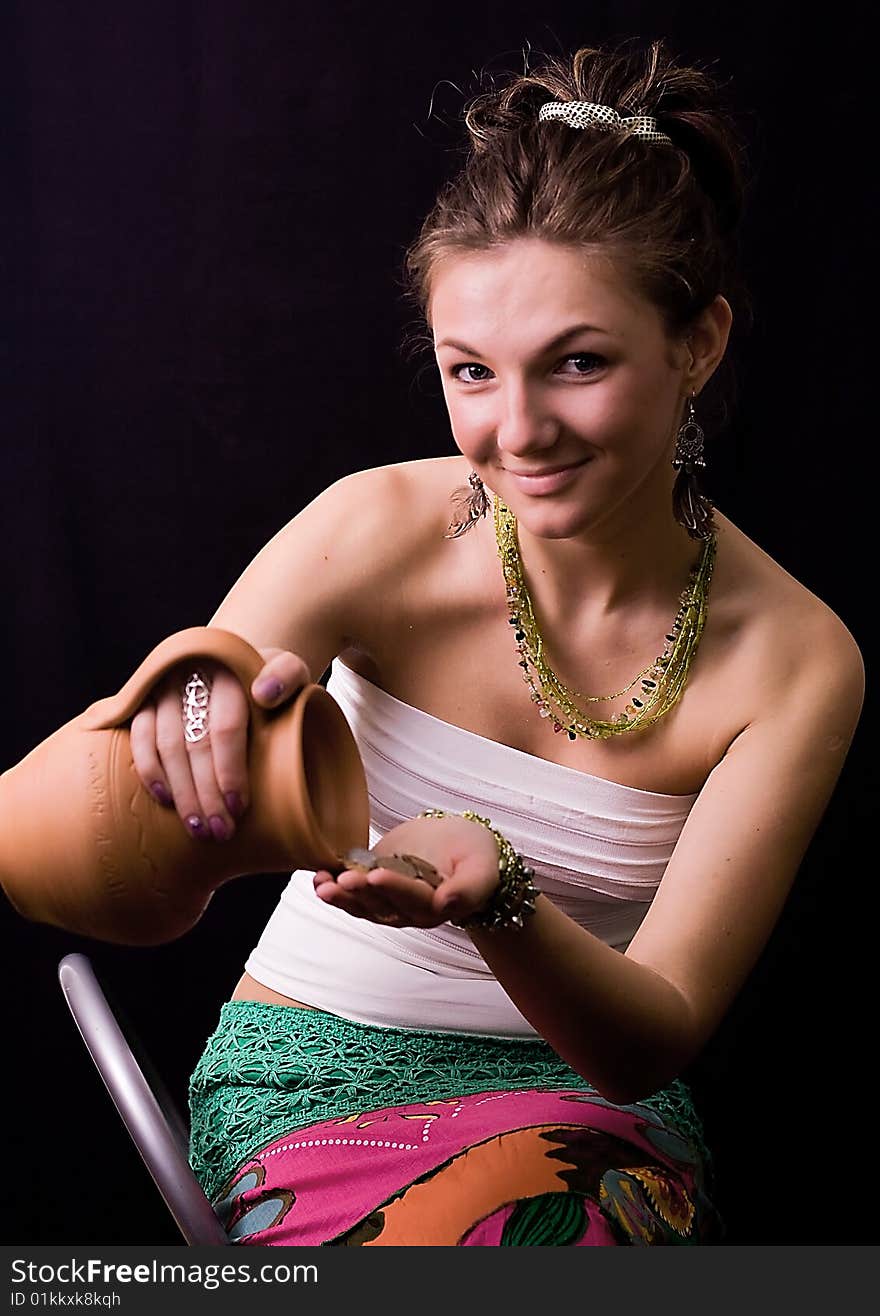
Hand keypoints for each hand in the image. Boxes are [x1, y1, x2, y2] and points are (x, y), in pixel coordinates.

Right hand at [129, 647, 310, 841]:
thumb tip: (264, 694)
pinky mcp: (145, 697)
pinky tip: (165, 800)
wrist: (235, 663)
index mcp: (231, 668)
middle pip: (195, 742)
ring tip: (197, 827)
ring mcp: (165, 685)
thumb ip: (288, 676)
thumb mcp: (290, 672)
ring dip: (180, 791)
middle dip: (206, 793)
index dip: (230, 771)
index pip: (226, 726)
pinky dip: (150, 770)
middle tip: (220, 831)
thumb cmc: (268, 680)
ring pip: (166, 744)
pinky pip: (140, 736)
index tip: (237, 808)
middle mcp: (193, 673)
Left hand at [313, 813, 499, 928]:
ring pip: (361, 905)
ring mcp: (387, 901)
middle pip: (382, 904)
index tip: (377, 875)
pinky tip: (318, 879)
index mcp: (436, 907)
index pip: (413, 898)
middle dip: (360, 892)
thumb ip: (469, 888)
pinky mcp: (372, 887)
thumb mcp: (482, 867)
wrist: (459, 844)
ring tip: (323, 885)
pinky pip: (350, 894)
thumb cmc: (474, 854)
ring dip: (341, 897)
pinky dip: (333, 889)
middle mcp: (409, 911)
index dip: (394, 888)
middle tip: (343, 879)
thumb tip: (447, 903)